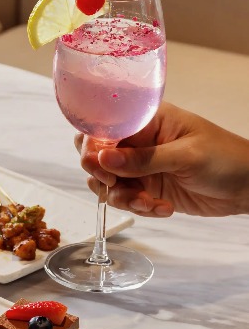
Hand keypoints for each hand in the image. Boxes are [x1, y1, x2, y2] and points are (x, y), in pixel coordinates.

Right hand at [75, 102, 248, 216]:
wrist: (248, 188)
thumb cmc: (226, 159)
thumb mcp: (185, 156)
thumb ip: (143, 159)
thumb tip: (103, 158)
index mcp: (146, 121)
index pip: (105, 128)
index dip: (94, 148)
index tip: (100, 168)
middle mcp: (138, 142)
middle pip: (96, 155)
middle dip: (102, 175)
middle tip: (116, 186)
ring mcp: (140, 167)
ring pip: (107, 183)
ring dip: (123, 198)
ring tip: (149, 203)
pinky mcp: (145, 188)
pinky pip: (125, 200)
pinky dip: (139, 208)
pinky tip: (163, 208)